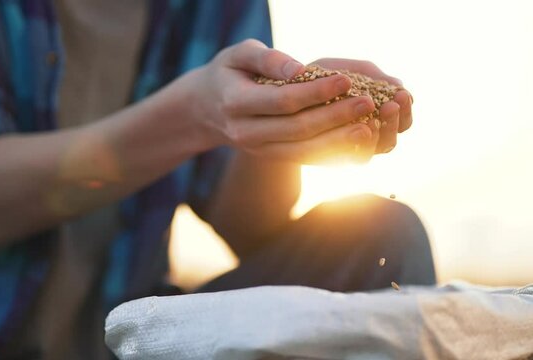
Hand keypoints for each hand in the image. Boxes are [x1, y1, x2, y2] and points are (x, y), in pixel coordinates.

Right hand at [183, 39, 377, 163]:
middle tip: (369, 103)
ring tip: (371, 127)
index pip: (282, 101)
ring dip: (339, 141)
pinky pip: (305, 159)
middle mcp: (246, 133)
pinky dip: (332, 153)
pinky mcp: (273, 157)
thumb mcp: (238, 55)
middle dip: (335, 117)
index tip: (346, 79)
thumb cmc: (228, 74)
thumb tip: (300, 70)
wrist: (207, 110)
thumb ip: (267, 59)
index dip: (315, 92)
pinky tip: (357, 142)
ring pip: (304, 151)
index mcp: (236, 104)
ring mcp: (260, 150)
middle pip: (297, 130)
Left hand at [311, 58, 413, 157]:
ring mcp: (351, 148)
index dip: (405, 110)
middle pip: (391, 138)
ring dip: (380, 135)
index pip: (401, 119)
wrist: (285, 91)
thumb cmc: (321, 77)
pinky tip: (358, 131)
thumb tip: (398, 86)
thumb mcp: (349, 70)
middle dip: (395, 122)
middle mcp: (367, 135)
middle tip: (391, 106)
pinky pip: (353, 157)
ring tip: (375, 119)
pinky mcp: (333, 157)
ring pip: (375, 150)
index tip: (402, 95)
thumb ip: (373, 77)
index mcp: (378, 114)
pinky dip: (358, 146)